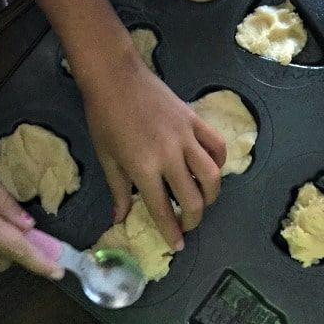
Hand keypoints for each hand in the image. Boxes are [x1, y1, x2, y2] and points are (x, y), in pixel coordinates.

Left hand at [82, 56, 225, 248]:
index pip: (163, 209)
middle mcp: (169, 156)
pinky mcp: (195, 120)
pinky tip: (211, 168)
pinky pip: (216, 146)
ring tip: (203, 200)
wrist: (116, 78)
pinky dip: (218, 161)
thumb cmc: (104, 118)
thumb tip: (120, 220)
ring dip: (211, 194)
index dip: (172, 232)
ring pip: (212, 175)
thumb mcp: (107, 158)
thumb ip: (119, 191)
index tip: (178, 245)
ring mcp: (186, 137)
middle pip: (193, 198)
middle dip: (193, 219)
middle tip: (187, 223)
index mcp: (143, 168)